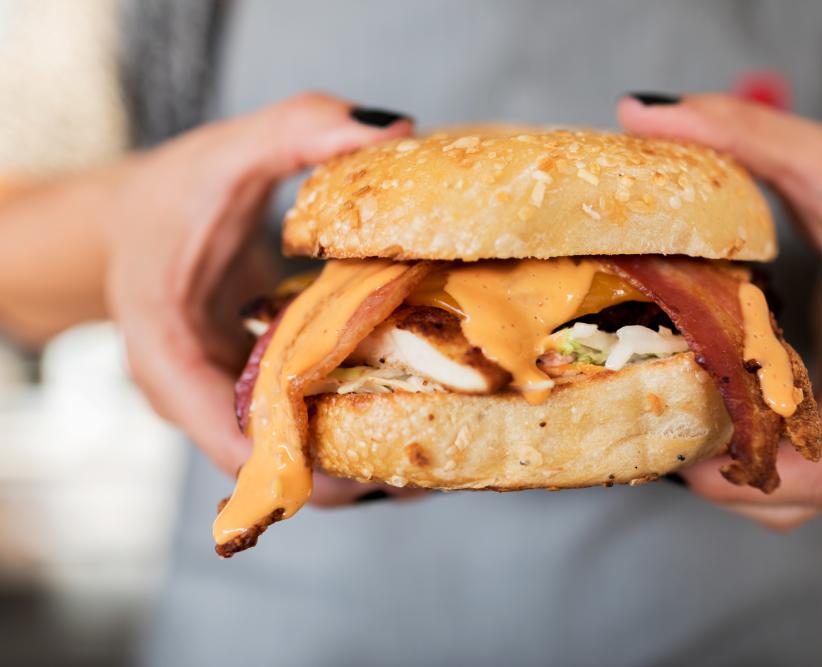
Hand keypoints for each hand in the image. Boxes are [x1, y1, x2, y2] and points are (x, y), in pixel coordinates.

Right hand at [102, 93, 415, 503]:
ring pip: (288, 452)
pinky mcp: (245, 390)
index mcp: (168, 359)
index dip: (306, 469)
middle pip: (271, 462)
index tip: (379, 474)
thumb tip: (396, 129)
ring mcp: (218, 400)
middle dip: (346, 471)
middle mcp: (191, 397)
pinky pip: (295, 423)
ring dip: (353, 454)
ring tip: (430, 448)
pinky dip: (343, 423)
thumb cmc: (170, 192)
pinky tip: (405, 412)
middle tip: (427, 466)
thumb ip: (301, 129)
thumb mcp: (227, 151)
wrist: (131, 217)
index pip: (234, 443)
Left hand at [618, 93, 821, 528]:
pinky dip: (754, 462)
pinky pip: (807, 475)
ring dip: (733, 475)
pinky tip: (708, 421)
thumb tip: (643, 112)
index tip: (679, 451)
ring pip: (804, 495)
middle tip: (650, 431)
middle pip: (805, 493)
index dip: (749, 472)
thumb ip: (743, 133)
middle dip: (723, 476)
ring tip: (669, 427)